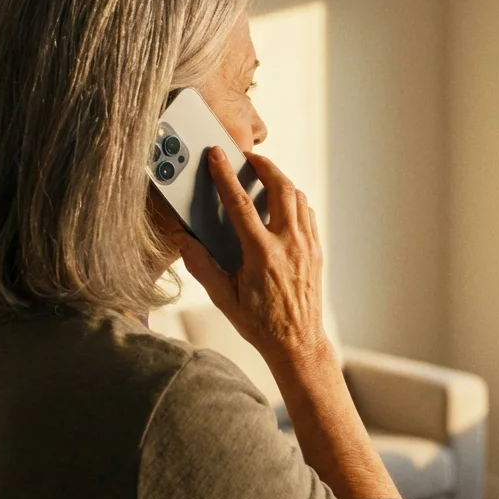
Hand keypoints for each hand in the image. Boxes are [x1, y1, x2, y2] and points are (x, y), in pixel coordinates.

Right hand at [171, 148, 331, 370]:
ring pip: (298, 197)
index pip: (240, 203)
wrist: (297, 343)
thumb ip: (201, 265)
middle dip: (264, 165)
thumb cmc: (259, 324)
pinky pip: (307, 213)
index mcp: (262, 254)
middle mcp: (288, 244)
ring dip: (281, 180)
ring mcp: (306, 246)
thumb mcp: (223, 298)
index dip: (226, 174)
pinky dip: (294, 199)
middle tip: (248, 157)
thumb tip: (182, 239)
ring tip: (264, 175)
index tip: (218, 155)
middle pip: (280, 187)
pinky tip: (282, 202)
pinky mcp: (316, 251)